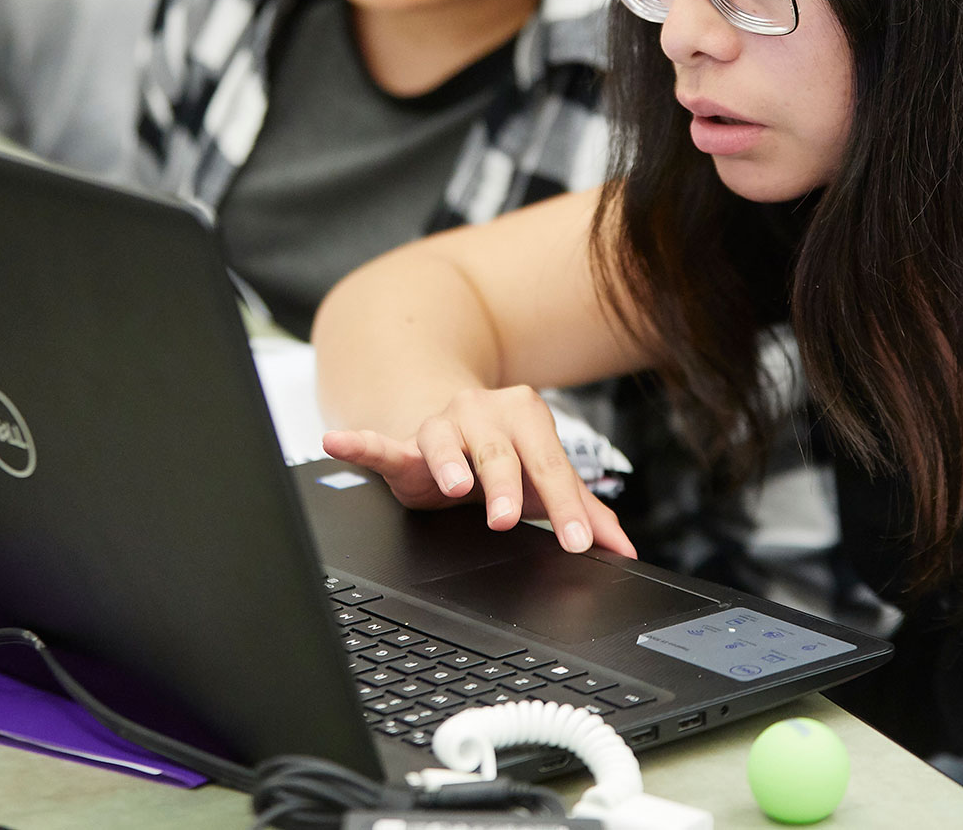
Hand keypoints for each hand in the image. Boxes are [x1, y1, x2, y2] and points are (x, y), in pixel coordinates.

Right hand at [321, 385, 636, 558]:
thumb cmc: (506, 454)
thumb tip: (625, 549)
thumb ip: (584, 511)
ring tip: (453, 484)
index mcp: (528, 419)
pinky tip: (338, 443)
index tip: (578, 543)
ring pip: (446, 443)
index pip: (551, 467)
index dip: (566, 506)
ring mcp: (442, 425)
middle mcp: (485, 414)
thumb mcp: (544, 479)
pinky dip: (359, 443)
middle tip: (510, 517)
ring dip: (450, 463)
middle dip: (506, 486)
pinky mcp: (403, 443)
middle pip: (500, 453)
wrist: (455, 422)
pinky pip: (380, 443)